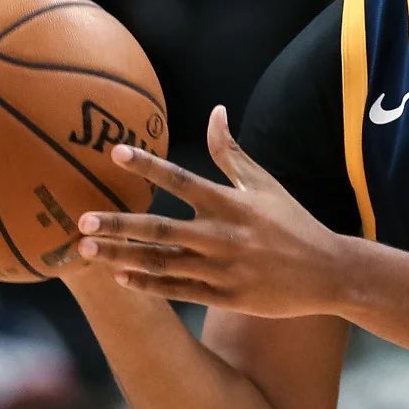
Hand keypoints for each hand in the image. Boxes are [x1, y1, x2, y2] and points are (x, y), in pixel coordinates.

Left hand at [72, 105, 344, 316]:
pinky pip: (178, 290)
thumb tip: (215, 112)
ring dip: (122, 256)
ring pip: (163, 262)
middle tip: (81, 219)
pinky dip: (148, 284)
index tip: (116, 153)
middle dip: (120, 224)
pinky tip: (120, 277)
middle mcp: (224, 236)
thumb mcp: (264, 184)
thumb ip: (232, 153)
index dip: (149, 166)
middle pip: (162, 228)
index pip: (183, 180)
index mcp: (232, 204)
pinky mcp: (224, 296)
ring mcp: (223, 269)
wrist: (326, 272)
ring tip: (87, 249)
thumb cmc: (292, 222)